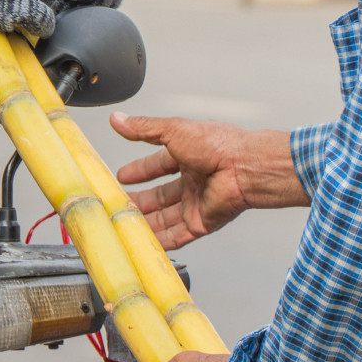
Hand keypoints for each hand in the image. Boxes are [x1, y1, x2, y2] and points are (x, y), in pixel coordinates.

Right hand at [110, 114, 307, 248]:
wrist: (243, 169)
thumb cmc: (218, 145)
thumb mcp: (173, 130)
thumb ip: (144, 128)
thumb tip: (119, 119)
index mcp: (188, 156)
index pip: (159, 165)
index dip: (140, 171)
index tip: (122, 176)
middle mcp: (194, 180)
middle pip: (160, 194)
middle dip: (139, 200)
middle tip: (119, 204)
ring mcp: (197, 203)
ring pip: (165, 217)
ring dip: (145, 221)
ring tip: (123, 224)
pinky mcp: (201, 223)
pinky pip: (177, 235)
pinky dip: (160, 241)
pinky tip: (144, 243)